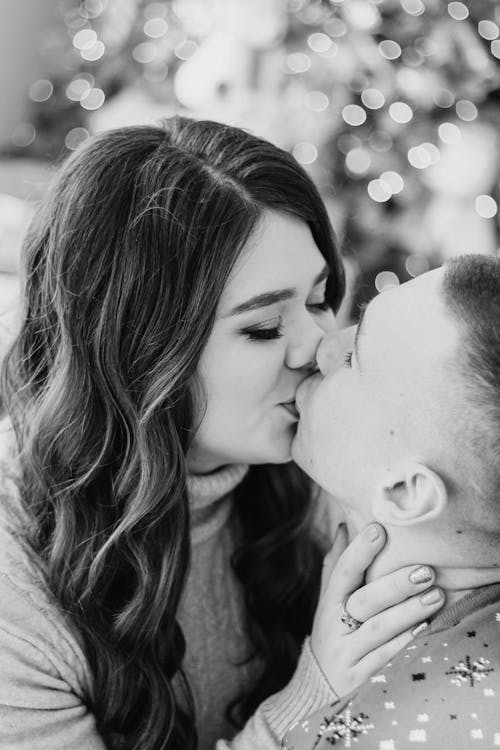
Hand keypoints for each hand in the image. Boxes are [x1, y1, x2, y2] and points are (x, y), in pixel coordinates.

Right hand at [310, 522, 444, 697]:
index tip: (379, 529)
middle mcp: (335, 625)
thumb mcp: (328, 599)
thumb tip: (345, 524)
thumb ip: (336, 563)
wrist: (318, 687)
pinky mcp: (360, 677)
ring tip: (435, 595)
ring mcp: (348, 652)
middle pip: (364, 601)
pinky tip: (425, 629)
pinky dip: (404, 642)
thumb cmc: (333, 631)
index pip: (342, 571)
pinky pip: (385, 658)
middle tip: (425, 571)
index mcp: (329, 602)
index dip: (359, 551)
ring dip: (408, 612)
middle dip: (395, 585)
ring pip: (379, 629)